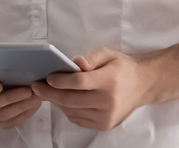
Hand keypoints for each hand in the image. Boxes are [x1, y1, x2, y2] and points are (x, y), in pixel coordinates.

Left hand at [31, 47, 154, 130]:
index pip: (79, 82)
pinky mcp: (105, 125)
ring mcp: (107, 116)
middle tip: (36, 86)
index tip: (47, 77)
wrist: (143, 86)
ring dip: (56, 101)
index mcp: (109, 81)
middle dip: (49, 93)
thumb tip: (76, 62)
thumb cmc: (121, 67)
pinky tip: (62, 100)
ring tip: (46, 91)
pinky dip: (67, 110)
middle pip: (70, 100)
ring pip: (71, 111)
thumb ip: (91, 57)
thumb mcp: (107, 54)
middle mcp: (109, 101)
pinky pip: (77, 119)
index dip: (60, 81)